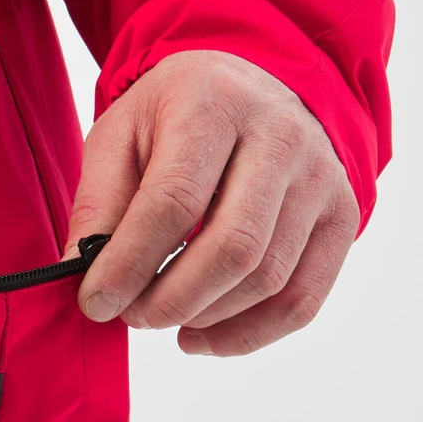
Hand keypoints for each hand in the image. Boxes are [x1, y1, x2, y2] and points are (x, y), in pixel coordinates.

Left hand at [66, 50, 359, 356]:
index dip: (130, 264)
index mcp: (213, 106)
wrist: (251, 85)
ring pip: (268, 279)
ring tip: (158, 316)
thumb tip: (80, 274)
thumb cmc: (174, 116)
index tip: (96, 302)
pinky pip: (302, 299)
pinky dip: (248, 334)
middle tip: (129, 315)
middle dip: (170, 300)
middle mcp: (280, 137)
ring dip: (204, 318)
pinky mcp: (343, 216)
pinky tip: (201, 336)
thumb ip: (99, 203)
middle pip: (232, 248)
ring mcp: (321, 178)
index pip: (174, 201)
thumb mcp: (119, 136)